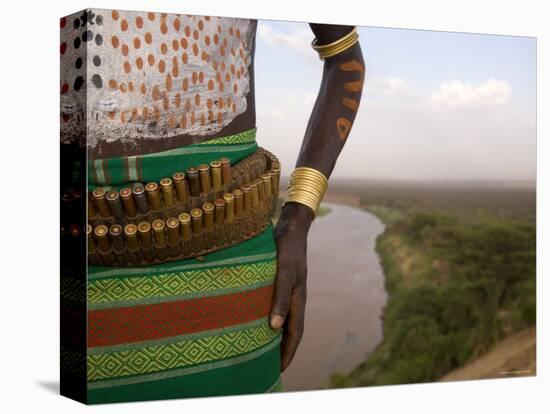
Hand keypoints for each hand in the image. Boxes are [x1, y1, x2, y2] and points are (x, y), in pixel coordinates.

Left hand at [270, 202, 312, 371]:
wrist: (289, 228)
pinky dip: (264, 318)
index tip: (278, 370)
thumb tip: (274, 327)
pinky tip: (250, 321)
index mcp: (297, 301)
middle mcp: (292, 299)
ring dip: (271, 336)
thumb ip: (279, 298)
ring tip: (257, 350)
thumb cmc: (287, 250)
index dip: (287, 353)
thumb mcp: (283, 273)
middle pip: (287, 331)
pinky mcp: (276, 283)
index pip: (294, 334)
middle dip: (279, 350)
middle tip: (265, 366)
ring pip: (279, 320)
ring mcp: (285, 292)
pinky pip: (271, 307)